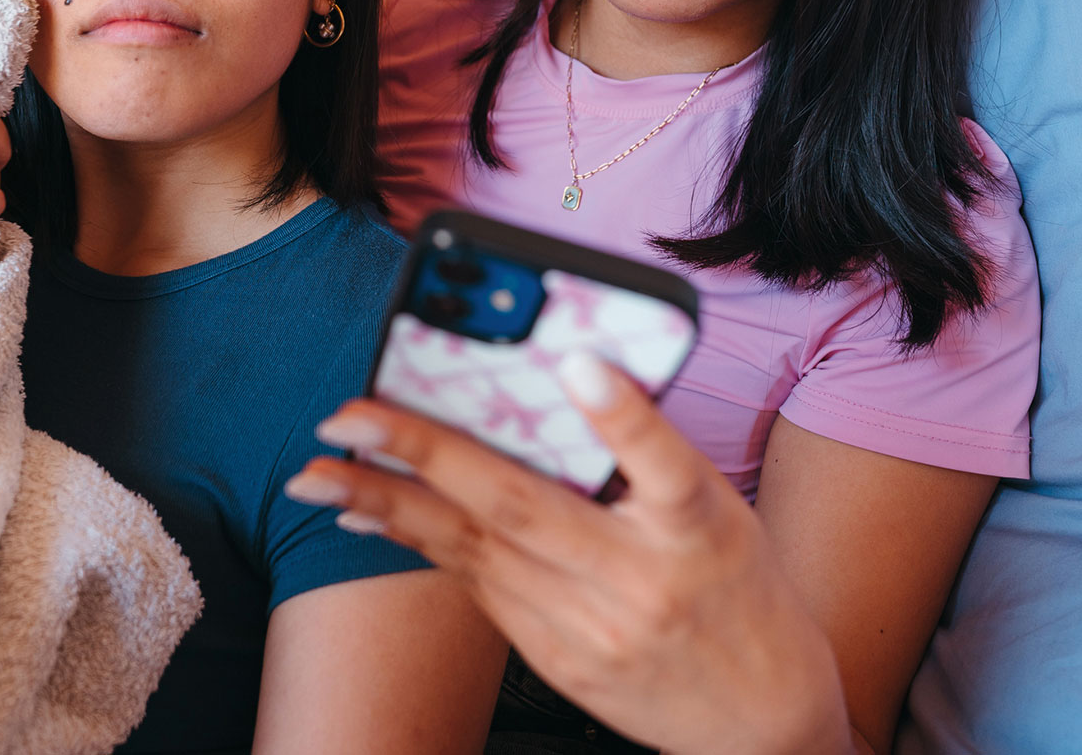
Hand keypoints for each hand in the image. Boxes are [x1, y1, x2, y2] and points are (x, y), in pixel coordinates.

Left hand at [284, 355, 851, 754]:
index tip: (578, 363)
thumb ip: (652, 453)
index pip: (665, 464)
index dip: (622, 413)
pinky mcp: (559, 661)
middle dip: (426, 455)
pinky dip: (419, 543)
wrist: (760, 720)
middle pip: (524, 508)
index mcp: (698, 530)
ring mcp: (591, 630)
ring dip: (390, 506)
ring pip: (477, 552)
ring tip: (321, 474)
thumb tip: (574, 374)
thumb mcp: (723, 512)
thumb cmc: (738, 591)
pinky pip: (478, 589)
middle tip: (347, 418)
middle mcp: (641, 581)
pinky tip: (370, 516)